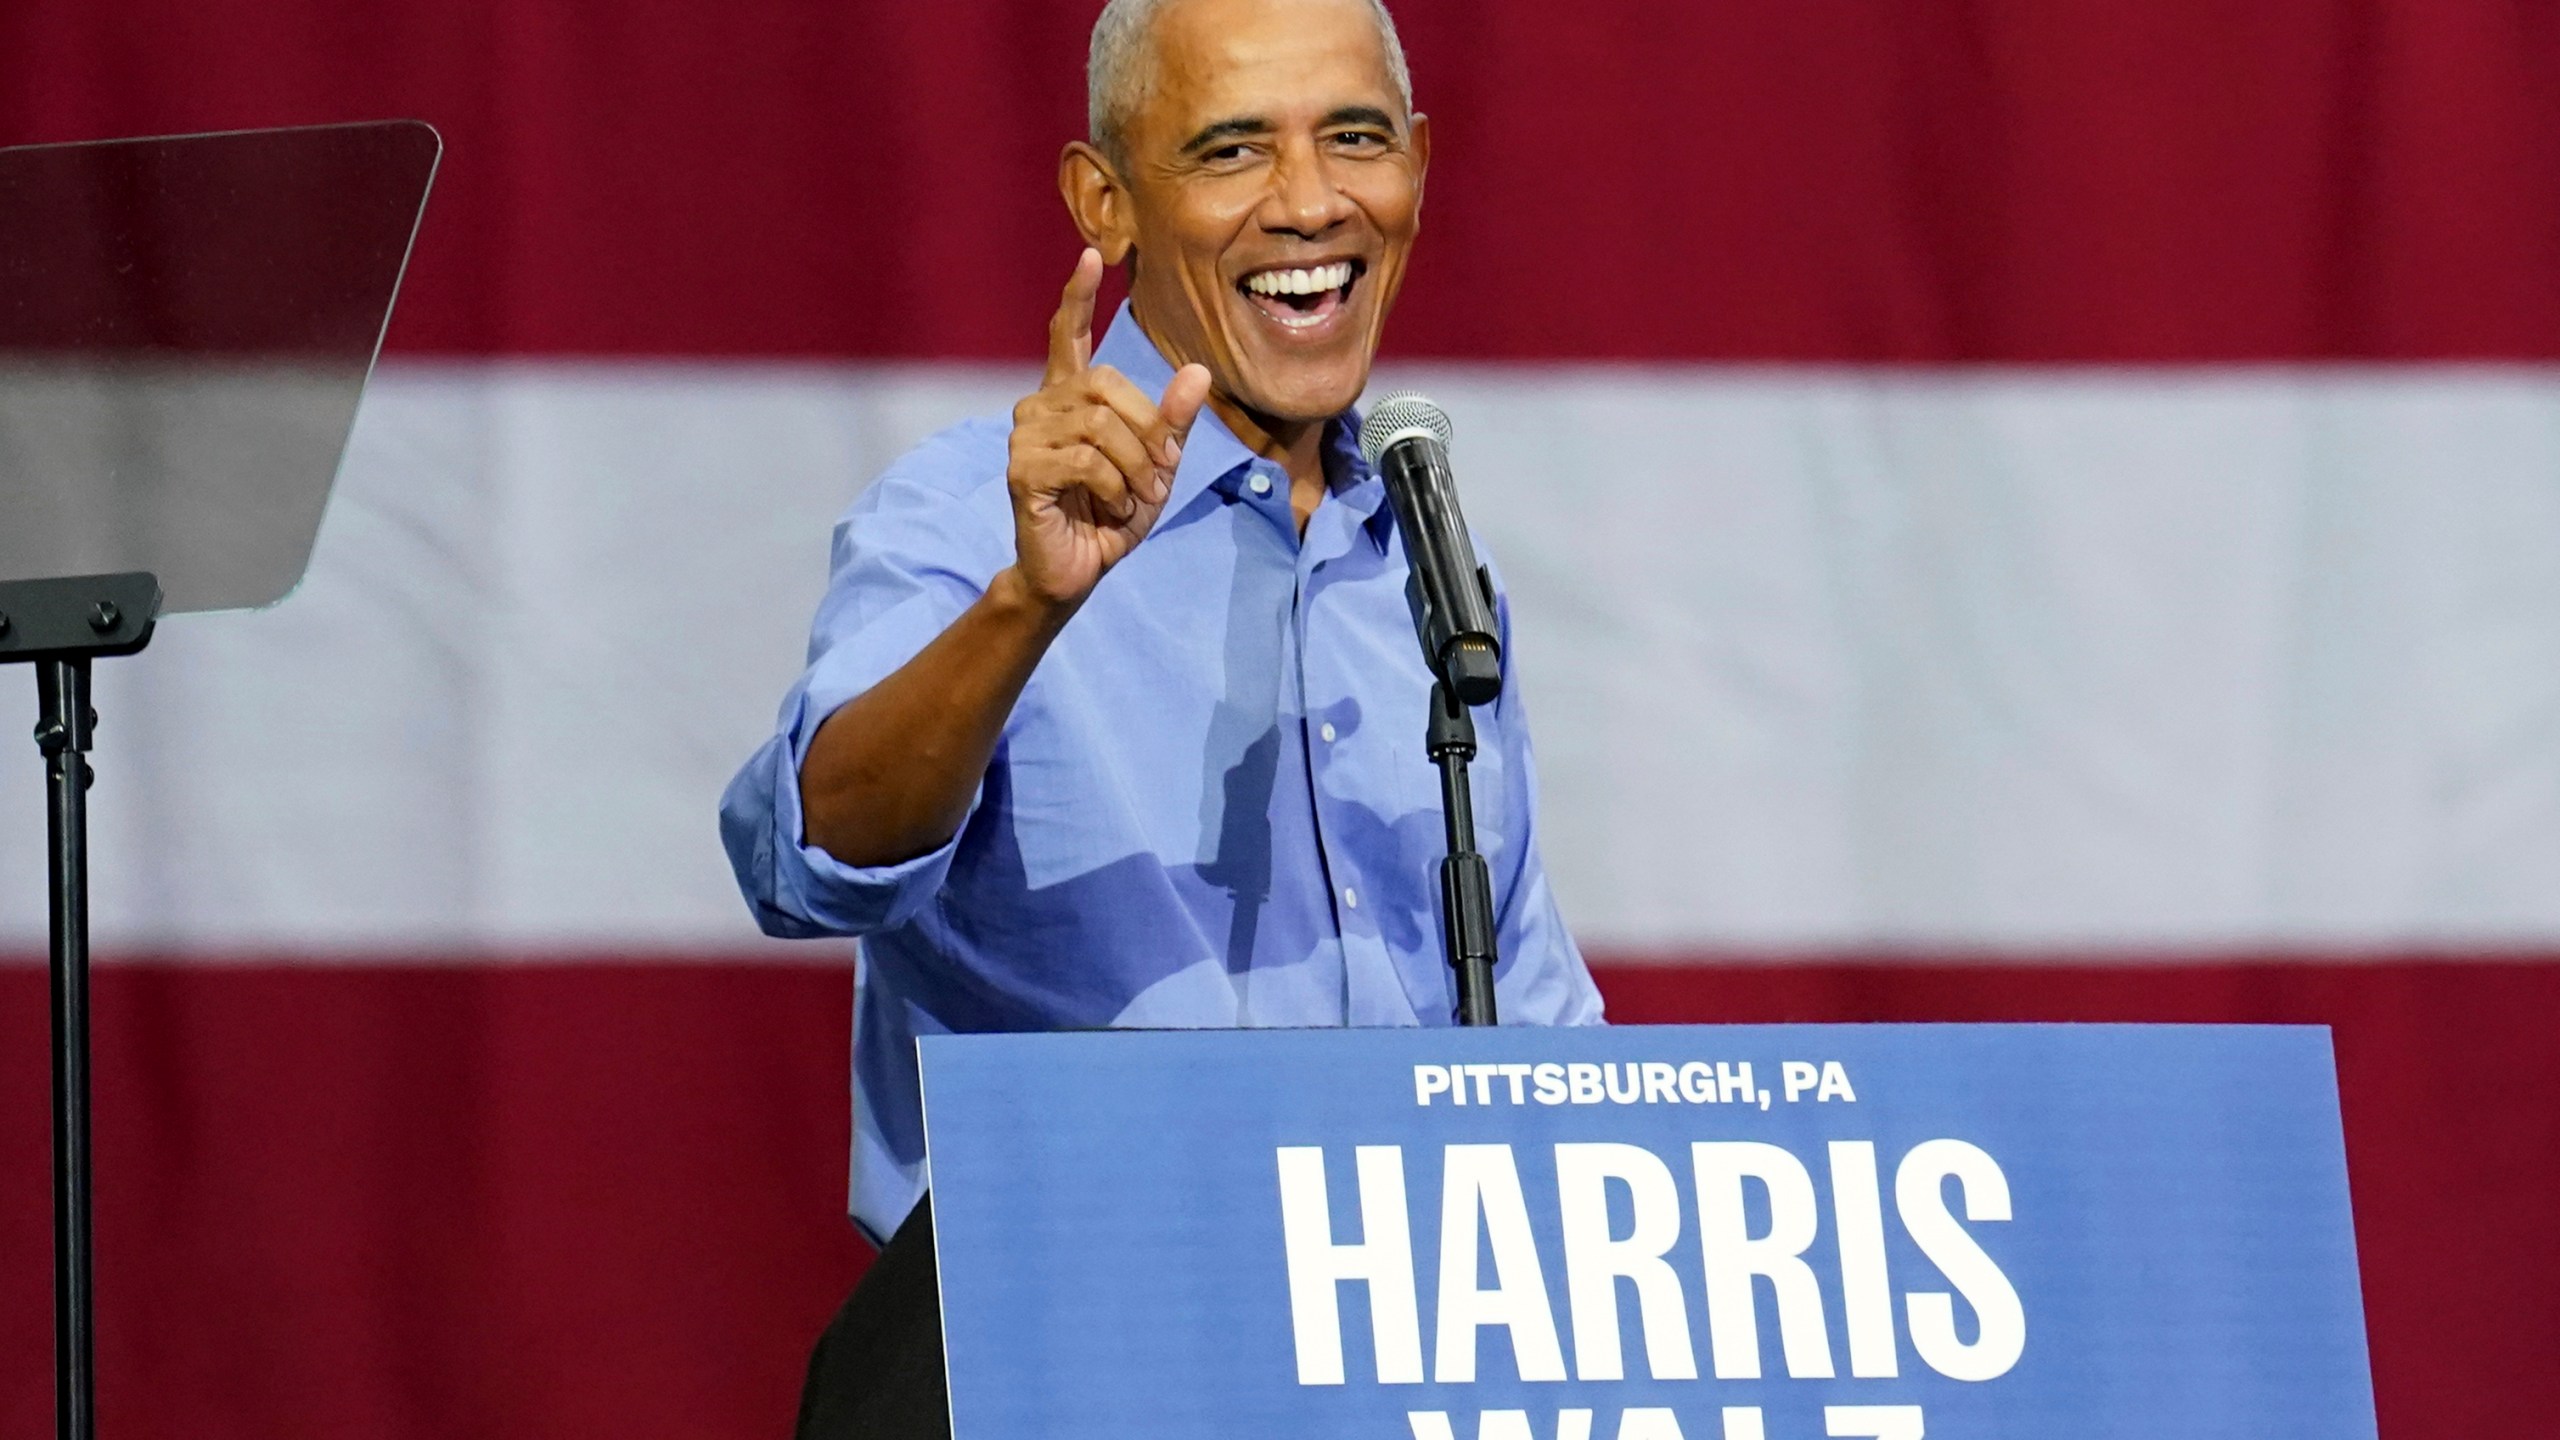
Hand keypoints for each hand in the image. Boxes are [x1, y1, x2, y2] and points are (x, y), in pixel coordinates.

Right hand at [1004, 248, 1211, 611]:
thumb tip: (1198, 371)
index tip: (1088, 255)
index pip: (1067, 335)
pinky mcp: (1021, 469)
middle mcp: (1040, 406)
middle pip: (1107, 385)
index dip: (1077, 296)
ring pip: (1100, 426)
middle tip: (1158, 477)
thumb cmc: (1112, 515)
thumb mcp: (1156, 466)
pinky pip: (1085, 462)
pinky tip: (1113, 509)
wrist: (1078, 570)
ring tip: (1136, 499)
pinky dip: (1114, 490)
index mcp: (1070, 398)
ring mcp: (1025, 435)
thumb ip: (1172, 421)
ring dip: (1135, 469)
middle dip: (1148, 434)